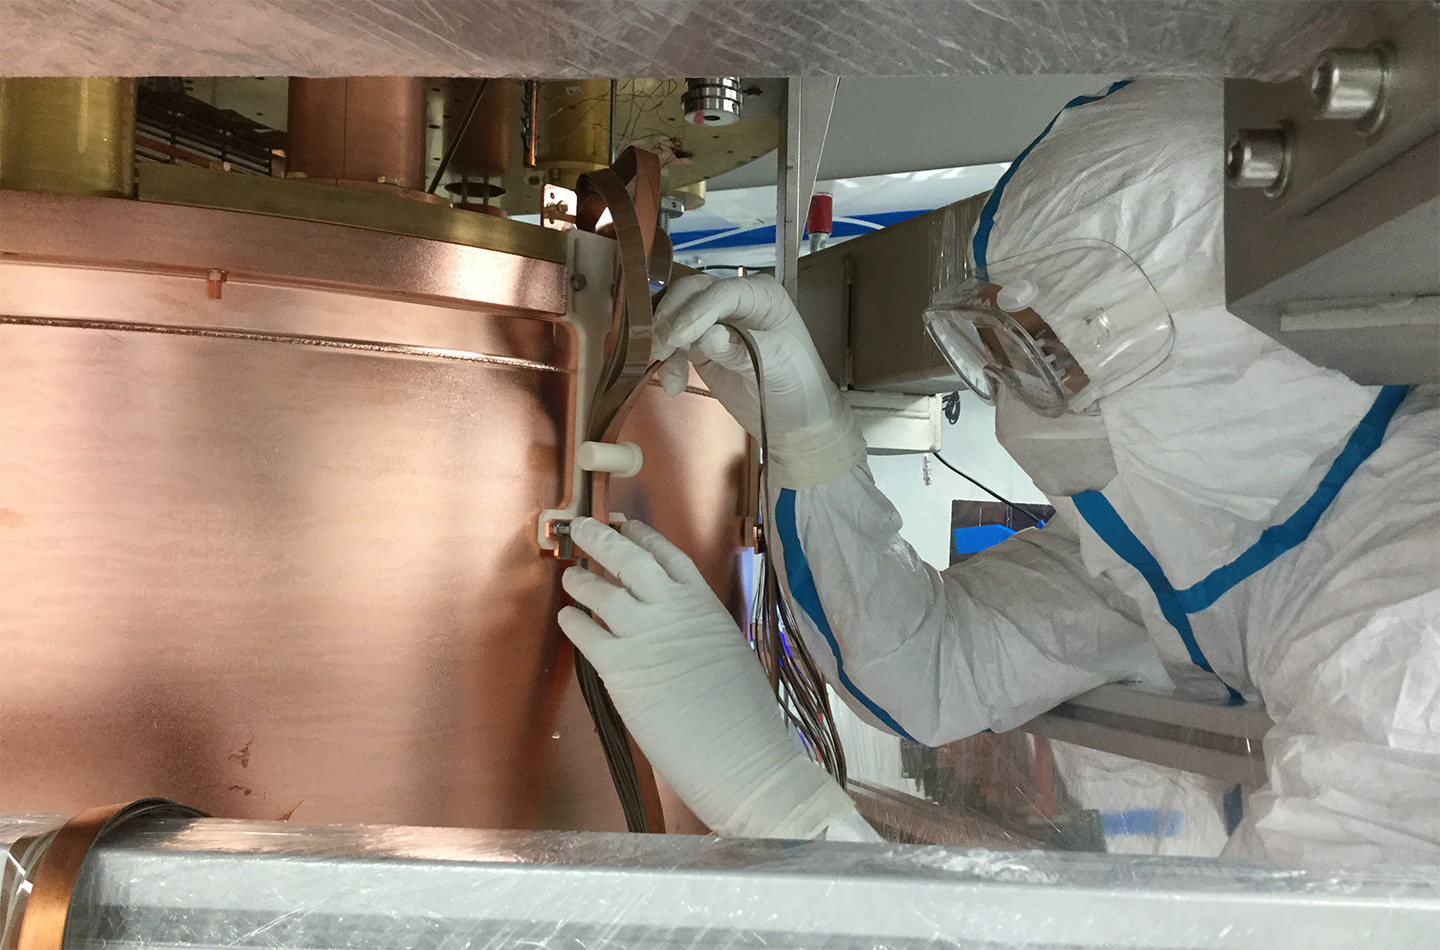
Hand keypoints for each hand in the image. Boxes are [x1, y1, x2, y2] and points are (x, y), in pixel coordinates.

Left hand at [558, 517, 857, 838]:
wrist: (740, 755)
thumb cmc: (744, 715)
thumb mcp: (728, 648)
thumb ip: (697, 626)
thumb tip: (673, 621)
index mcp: (704, 603)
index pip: (667, 554)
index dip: (643, 535)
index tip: (626, 524)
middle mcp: (671, 609)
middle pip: (628, 559)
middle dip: (600, 538)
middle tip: (582, 526)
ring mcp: (642, 634)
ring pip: (600, 591)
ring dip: (581, 579)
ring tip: (570, 574)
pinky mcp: (618, 667)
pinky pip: (585, 632)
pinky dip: (572, 620)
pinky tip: (566, 617)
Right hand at [651, 274, 865, 489]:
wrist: (794, 421)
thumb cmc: (797, 386)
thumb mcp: (777, 365)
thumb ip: (741, 349)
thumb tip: (707, 336)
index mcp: (761, 294)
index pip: (722, 292)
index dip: (697, 311)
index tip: (678, 337)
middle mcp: (735, 301)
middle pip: (691, 293)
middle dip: (672, 318)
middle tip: (660, 349)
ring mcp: (715, 322)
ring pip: (676, 316)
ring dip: (665, 342)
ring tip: (670, 377)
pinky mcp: (700, 346)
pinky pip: (675, 344)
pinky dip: (668, 361)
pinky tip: (672, 384)